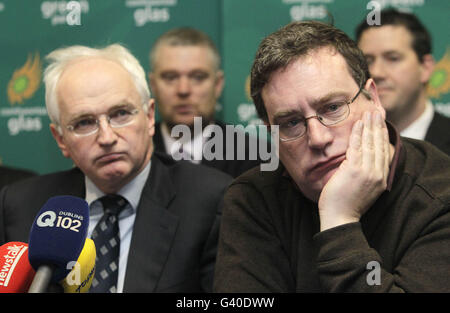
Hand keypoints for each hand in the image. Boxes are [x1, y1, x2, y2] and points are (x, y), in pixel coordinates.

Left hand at [318, 111, 389, 230]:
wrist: (340, 218)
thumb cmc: (346, 204)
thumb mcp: (363, 189)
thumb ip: (367, 174)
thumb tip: (362, 160)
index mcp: (381, 179)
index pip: (384, 152)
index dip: (383, 136)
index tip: (381, 123)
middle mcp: (377, 174)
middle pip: (380, 145)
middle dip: (379, 127)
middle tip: (377, 111)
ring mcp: (367, 172)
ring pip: (370, 144)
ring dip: (370, 126)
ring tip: (369, 113)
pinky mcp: (354, 170)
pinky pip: (357, 147)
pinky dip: (358, 134)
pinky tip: (358, 123)